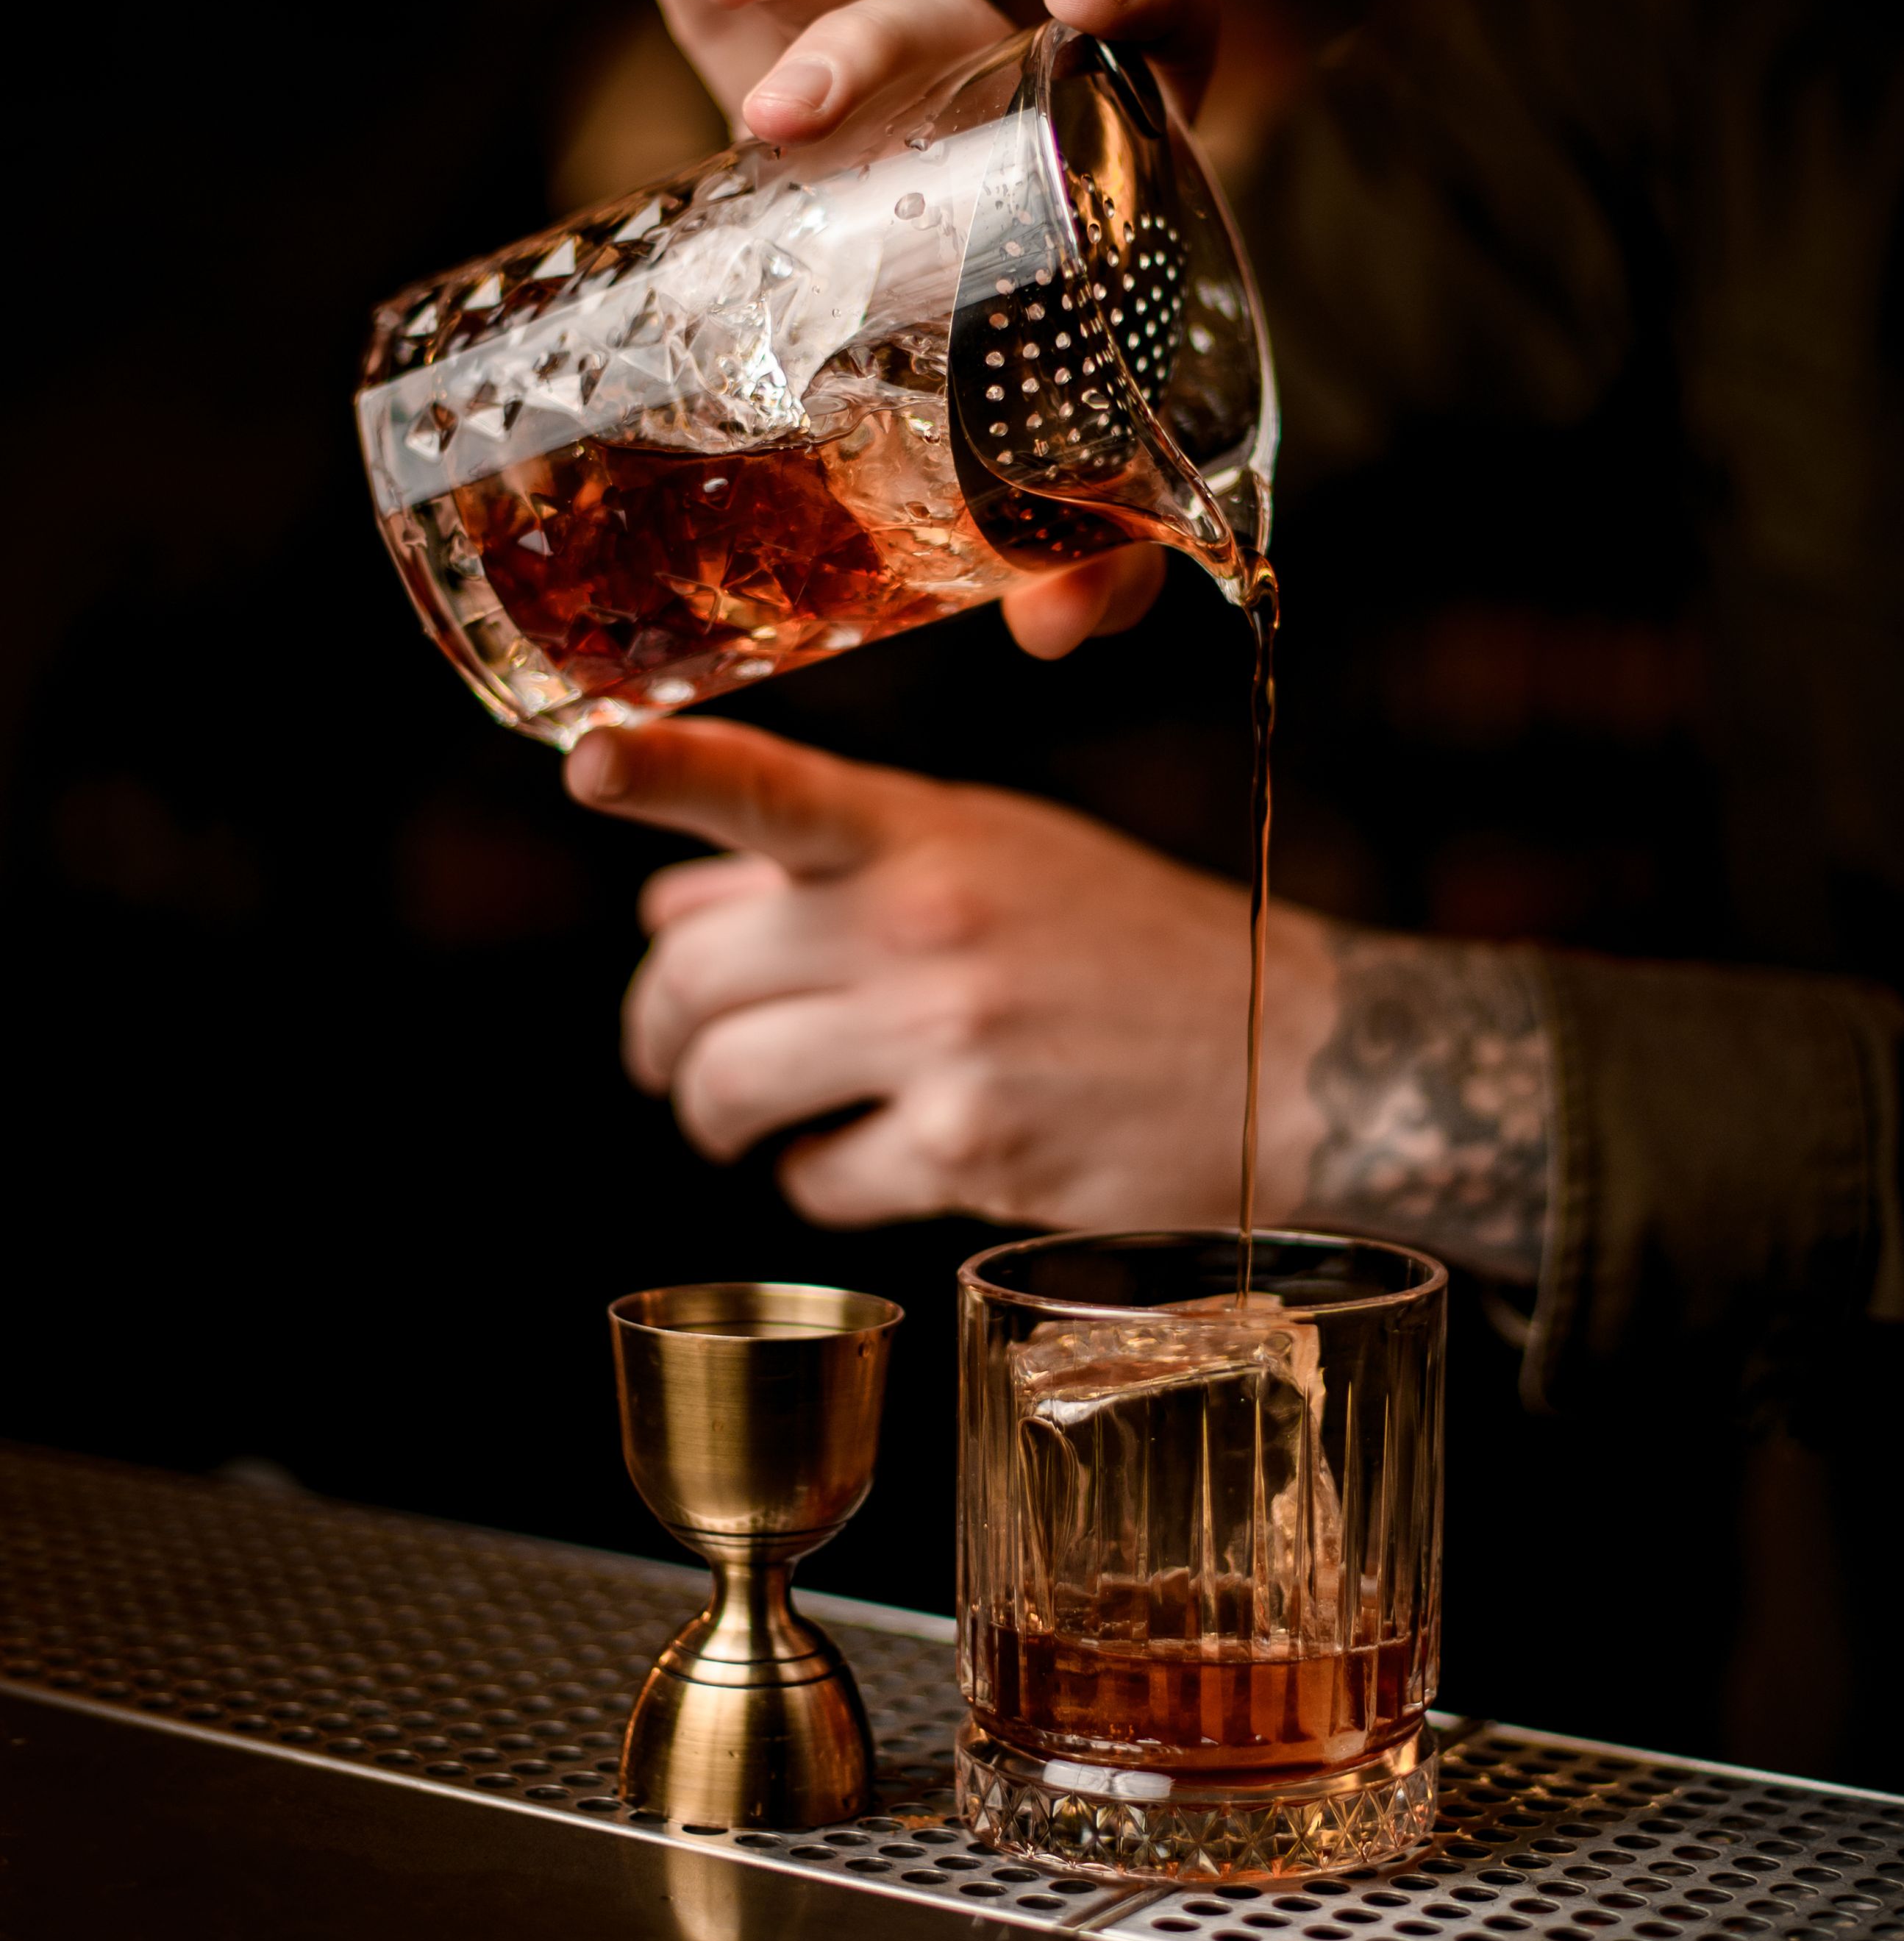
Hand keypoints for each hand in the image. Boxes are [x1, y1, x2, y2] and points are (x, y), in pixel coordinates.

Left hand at [565, 719, 1333, 1230]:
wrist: (1281, 1053)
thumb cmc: (1125, 943)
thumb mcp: (991, 857)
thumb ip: (832, 869)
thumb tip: (672, 907)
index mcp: (923, 834)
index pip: (768, 786)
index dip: (661, 769)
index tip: (585, 760)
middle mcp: (923, 923)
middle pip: (695, 978)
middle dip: (658, 1029)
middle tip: (667, 1053)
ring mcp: (943, 1038)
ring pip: (729, 1085)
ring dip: (711, 1114)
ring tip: (735, 1119)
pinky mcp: (967, 1148)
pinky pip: (816, 1179)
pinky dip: (813, 1180)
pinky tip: (858, 1160)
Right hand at [604, 0, 1222, 660]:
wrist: (1006, 377)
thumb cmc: (1068, 417)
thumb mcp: (1088, 489)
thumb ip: (1103, 558)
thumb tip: (1062, 625)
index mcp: (1108, 153)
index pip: (1164, 27)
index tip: (1077, 1)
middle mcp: (1002, 93)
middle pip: (946, 19)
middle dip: (859, 46)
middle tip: (787, 119)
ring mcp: (896, 85)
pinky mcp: (807, 102)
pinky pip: (747, 16)